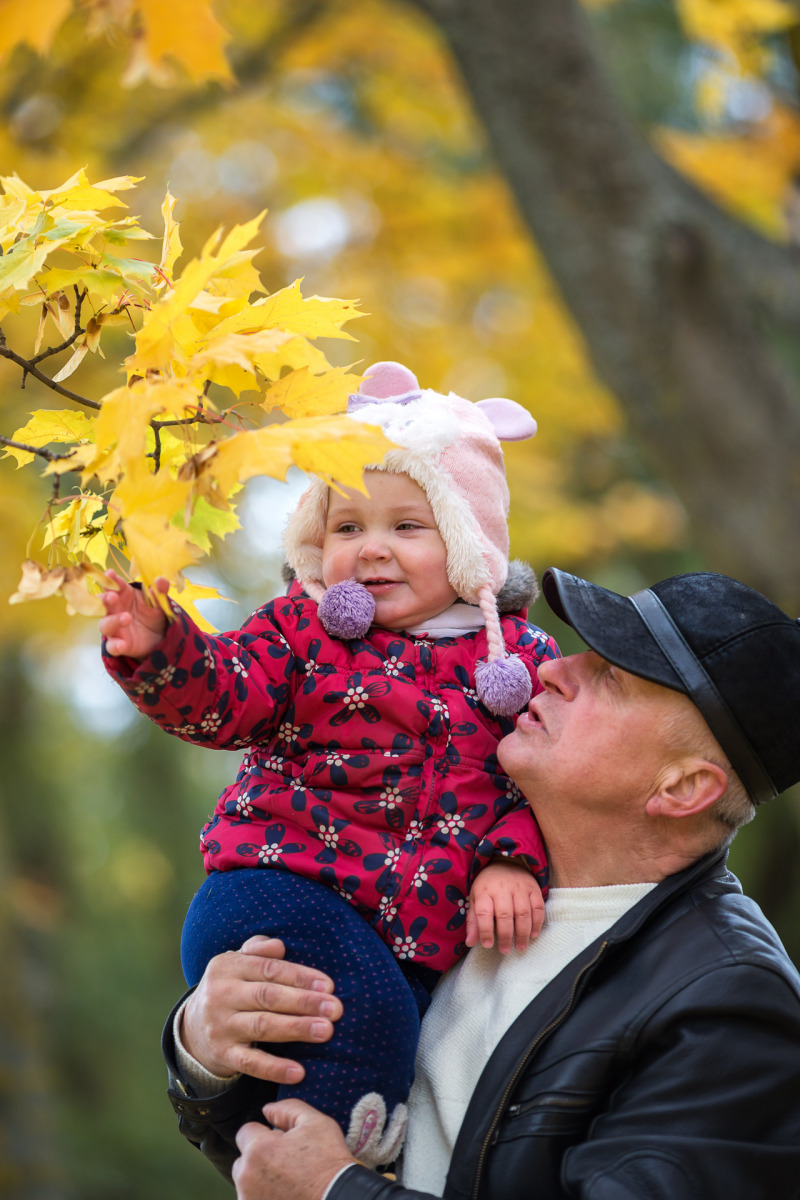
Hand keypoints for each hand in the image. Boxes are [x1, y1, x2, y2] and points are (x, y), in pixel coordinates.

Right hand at [99, 570, 169, 657]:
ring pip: (105, 624)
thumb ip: (159, 592)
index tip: (110, 573)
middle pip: (103, 603)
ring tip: (126, 618)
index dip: (110, 579)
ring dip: (113, 621)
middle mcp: (114, 610)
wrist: (159, 636)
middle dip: (105, 599)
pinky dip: (114, 645)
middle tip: (112, 596)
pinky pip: (112, 646)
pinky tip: (121, 645)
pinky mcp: (118, 644)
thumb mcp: (158, 602)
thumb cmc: (152, 613)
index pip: (114, 585)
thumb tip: (161, 580)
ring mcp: (114, 628)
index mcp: (123, 595)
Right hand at [181, 937, 343, 1084]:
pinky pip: (250, 1063)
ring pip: (262, 1027)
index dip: (300, 977)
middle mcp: (221, 994)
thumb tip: (279, 946)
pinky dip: (274, 1068)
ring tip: (326, 1031)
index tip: (329, 986)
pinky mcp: (222, 1055)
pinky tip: (298, 1072)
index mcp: (227, 966)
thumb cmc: (230, 989)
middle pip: (268, 996)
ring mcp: (220, 1026)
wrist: (192, 1028)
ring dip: (296, 1029)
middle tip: (336, 1009)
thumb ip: (258, 950)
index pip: (269, 969)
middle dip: (304, 1002)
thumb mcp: (237, 963)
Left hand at [233, 1100, 354, 1199]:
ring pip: (247, 1183)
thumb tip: (267, 1110)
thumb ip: (288, 1109)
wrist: (339, 1199)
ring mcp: (248, 1198)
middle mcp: (246, 1176)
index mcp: (258, 1148)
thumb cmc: (328, 1163)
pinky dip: (264, 1197)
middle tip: (286, 1164)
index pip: (246, 1131)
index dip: (265, 1134)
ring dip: (260, 1180)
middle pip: (243, 1160)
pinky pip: (253, 1198)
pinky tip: (286, 1195)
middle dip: (259, 1159)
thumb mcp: (316, 1123)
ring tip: (287, 1182)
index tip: (281, 1144)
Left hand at [466, 858, 544, 952]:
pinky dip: (537, 923)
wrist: (505, 861)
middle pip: (505, 915)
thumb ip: (474, 921)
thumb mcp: (476, 899)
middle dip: (505, 936)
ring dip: (523, 933)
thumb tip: (470, 942)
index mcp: (484, 891)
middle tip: (505, 950)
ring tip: (520, 947)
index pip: (484, 912)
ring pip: (523, 913)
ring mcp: (519, 887)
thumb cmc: (488, 885)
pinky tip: (533, 935)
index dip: (485, 931)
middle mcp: (502, 888)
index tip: (487, 945)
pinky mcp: (533, 888)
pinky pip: (538, 907)